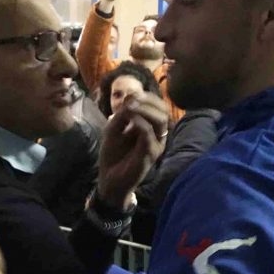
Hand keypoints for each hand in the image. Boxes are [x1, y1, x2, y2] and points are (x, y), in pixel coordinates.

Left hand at [97, 94, 167, 208]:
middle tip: (131, 101)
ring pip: (161, 120)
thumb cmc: (113, 154)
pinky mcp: (151, 154)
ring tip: (129, 108)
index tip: (129, 95)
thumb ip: (123, 112)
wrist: (110, 179)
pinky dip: (139, 123)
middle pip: (164, 110)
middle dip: (148, 101)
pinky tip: (128, 120)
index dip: (147, 97)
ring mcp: (156, 144)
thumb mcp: (114, 128)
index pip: (158, 106)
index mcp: (150, 127)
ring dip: (144, 110)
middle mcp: (157, 135)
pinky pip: (150, 134)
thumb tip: (132, 94)